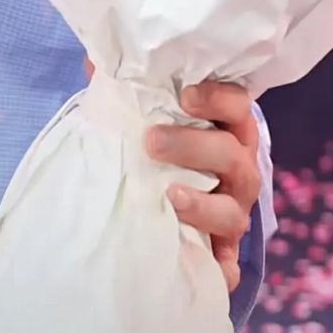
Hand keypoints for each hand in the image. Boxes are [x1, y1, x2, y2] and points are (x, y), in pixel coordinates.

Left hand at [83, 60, 259, 293]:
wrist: (166, 194)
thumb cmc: (160, 143)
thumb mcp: (143, 114)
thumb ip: (122, 86)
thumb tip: (94, 62)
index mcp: (227, 128)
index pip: (237, 105)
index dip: (217, 98)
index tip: (185, 96)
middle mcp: (238, 168)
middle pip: (232, 155)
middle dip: (194, 146)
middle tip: (151, 142)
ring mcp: (233, 210)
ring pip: (233, 211)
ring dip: (204, 205)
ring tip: (170, 196)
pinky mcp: (222, 250)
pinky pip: (228, 264)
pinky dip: (219, 267)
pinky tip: (204, 269)